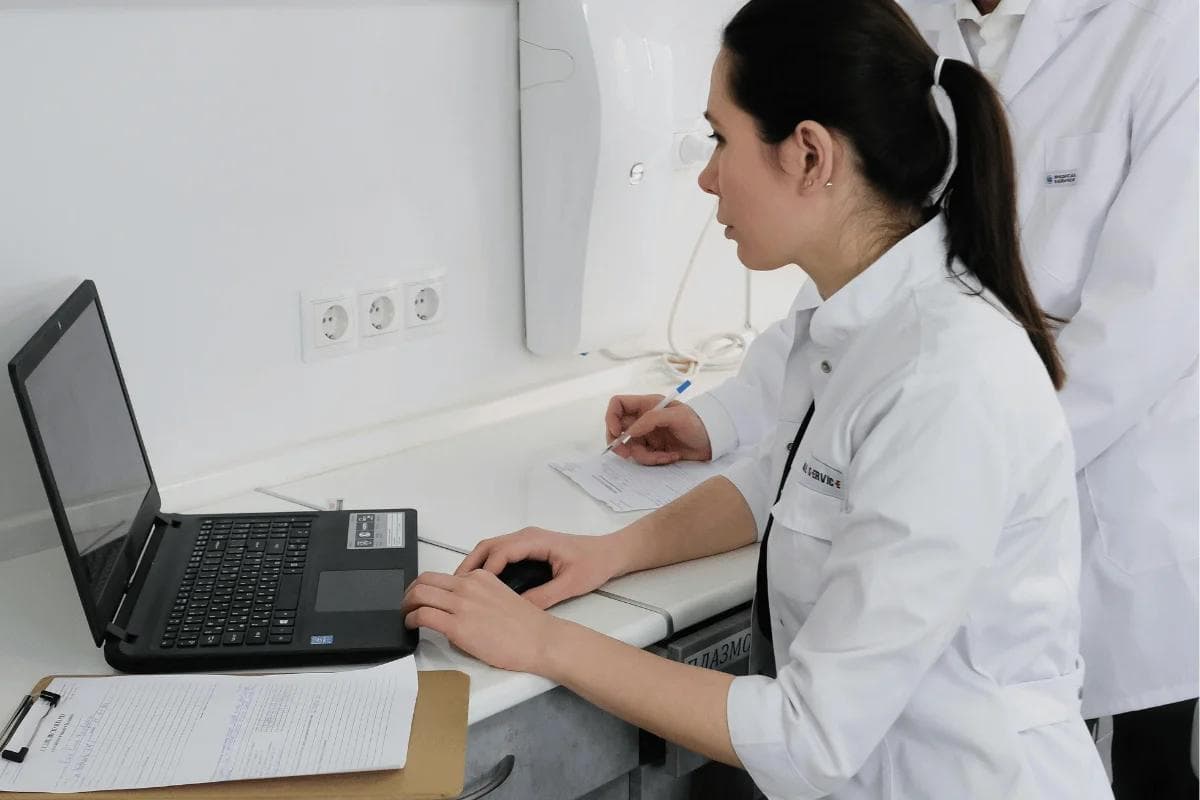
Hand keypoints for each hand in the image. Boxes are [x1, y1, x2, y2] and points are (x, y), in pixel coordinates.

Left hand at [402, 569, 562, 673]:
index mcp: (479, 577)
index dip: (428, 588)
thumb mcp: (499, 597)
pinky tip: (412, 625)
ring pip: (419, 594)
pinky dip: (411, 619)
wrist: (540, 639)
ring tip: (405, 615)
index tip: (423, 598)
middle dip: (409, 592)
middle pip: (424, 580)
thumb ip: (476, 597)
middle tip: (406, 605)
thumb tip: (455, 609)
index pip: (442, 576)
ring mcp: (462, 604)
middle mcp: (468, 585)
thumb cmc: (525, 625)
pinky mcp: (457, 626)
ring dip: (406, 605)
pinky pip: (423, 615)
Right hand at [453, 527, 623, 608]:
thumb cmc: (594, 564)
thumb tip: (519, 609)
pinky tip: (480, 584)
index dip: (484, 570)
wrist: (610, 553)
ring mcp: (526, 540)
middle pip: (488, 546)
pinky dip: (486, 565)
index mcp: (536, 541)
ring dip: (475, 565)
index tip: (471, 590)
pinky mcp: (528, 547)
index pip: (501, 552)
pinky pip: (500, 553)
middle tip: (453, 588)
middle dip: (469, 566)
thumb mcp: (571, 584)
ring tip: (460, 588)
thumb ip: (545, 596)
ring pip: (491, 548)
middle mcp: (527, 536)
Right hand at [605, 394, 712, 464]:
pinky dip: (655, 460)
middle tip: (626, 454)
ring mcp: (647, 435)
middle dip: (620, 443)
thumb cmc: (698, 423)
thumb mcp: (677, 416)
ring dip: (645, 455)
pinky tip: (671, 456)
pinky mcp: (653, 449)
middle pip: (617, 429)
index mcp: (646, 404)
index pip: (618, 404)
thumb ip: (652, 419)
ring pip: (630, 447)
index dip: (611, 417)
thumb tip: (630, 431)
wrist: (712, 442)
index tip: (616, 432)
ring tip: (664, 455)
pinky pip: (643, 457)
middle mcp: (643, 419)